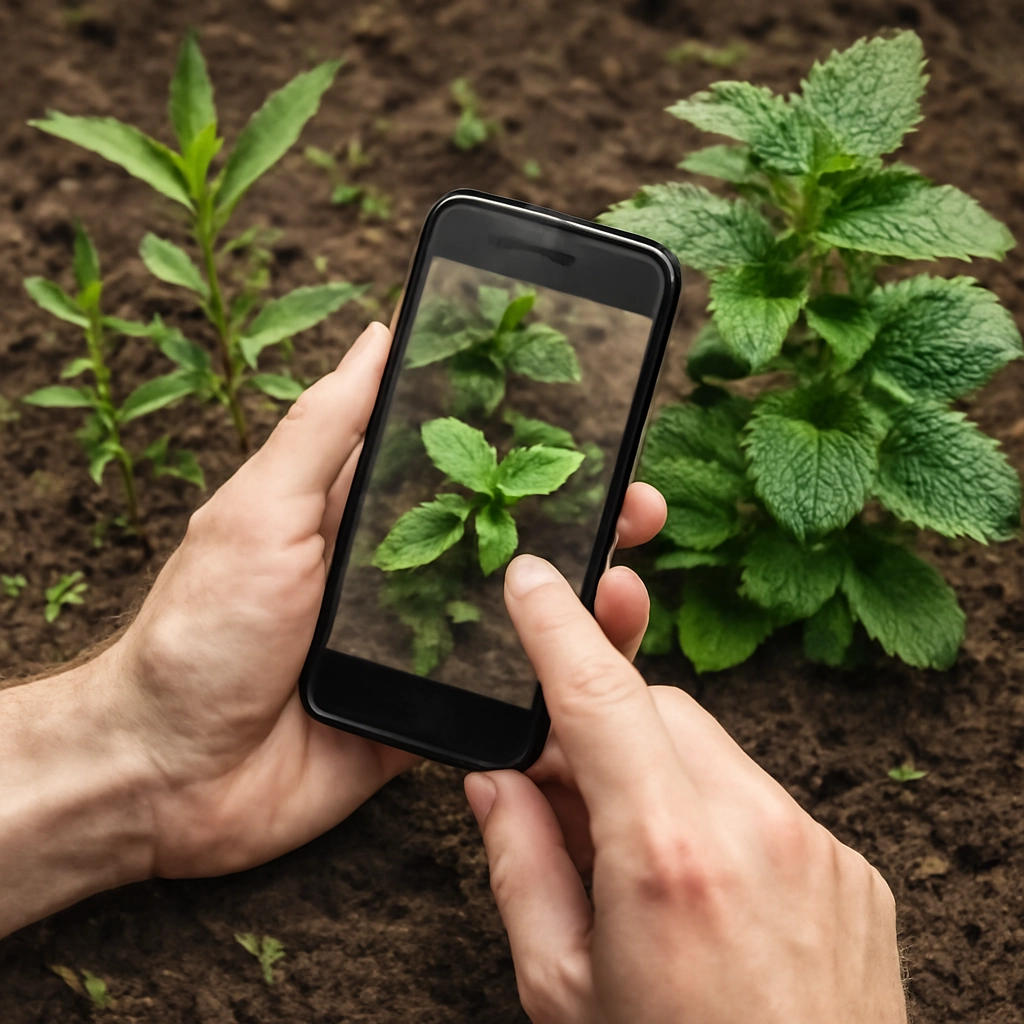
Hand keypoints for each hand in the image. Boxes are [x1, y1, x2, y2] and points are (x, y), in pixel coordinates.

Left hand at [110, 322, 666, 878]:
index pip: (462, 468)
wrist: (166, 777)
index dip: (526, 446)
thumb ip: (323, 430)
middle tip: (640, 506)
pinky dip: (548, 682)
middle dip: (579, 520)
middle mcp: (398, 577)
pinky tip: (594, 667)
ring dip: (579, 599)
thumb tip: (377, 335)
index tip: (592, 425)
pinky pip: (499, 696)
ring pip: (518, 616)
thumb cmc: (199, 633)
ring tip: (630, 584)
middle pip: (507, 540)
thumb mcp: (259, 512)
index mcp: (363, 518)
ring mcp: (417, 649)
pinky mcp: (426, 717)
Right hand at [465, 556, 906, 1023]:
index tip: (531, 581)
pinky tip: (703, 889)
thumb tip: (494, 782)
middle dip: (602, 729)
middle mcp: (754, 829)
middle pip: (659, 710)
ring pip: (710, 747)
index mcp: (666, 856)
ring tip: (638, 860)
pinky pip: (762, 798)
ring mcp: (815, 845)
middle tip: (564, 795)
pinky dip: (716, 812)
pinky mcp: (850, 867)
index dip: (555, 629)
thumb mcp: (563, 988)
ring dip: (659, 772)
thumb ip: (519, 865)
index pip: (597, 699)